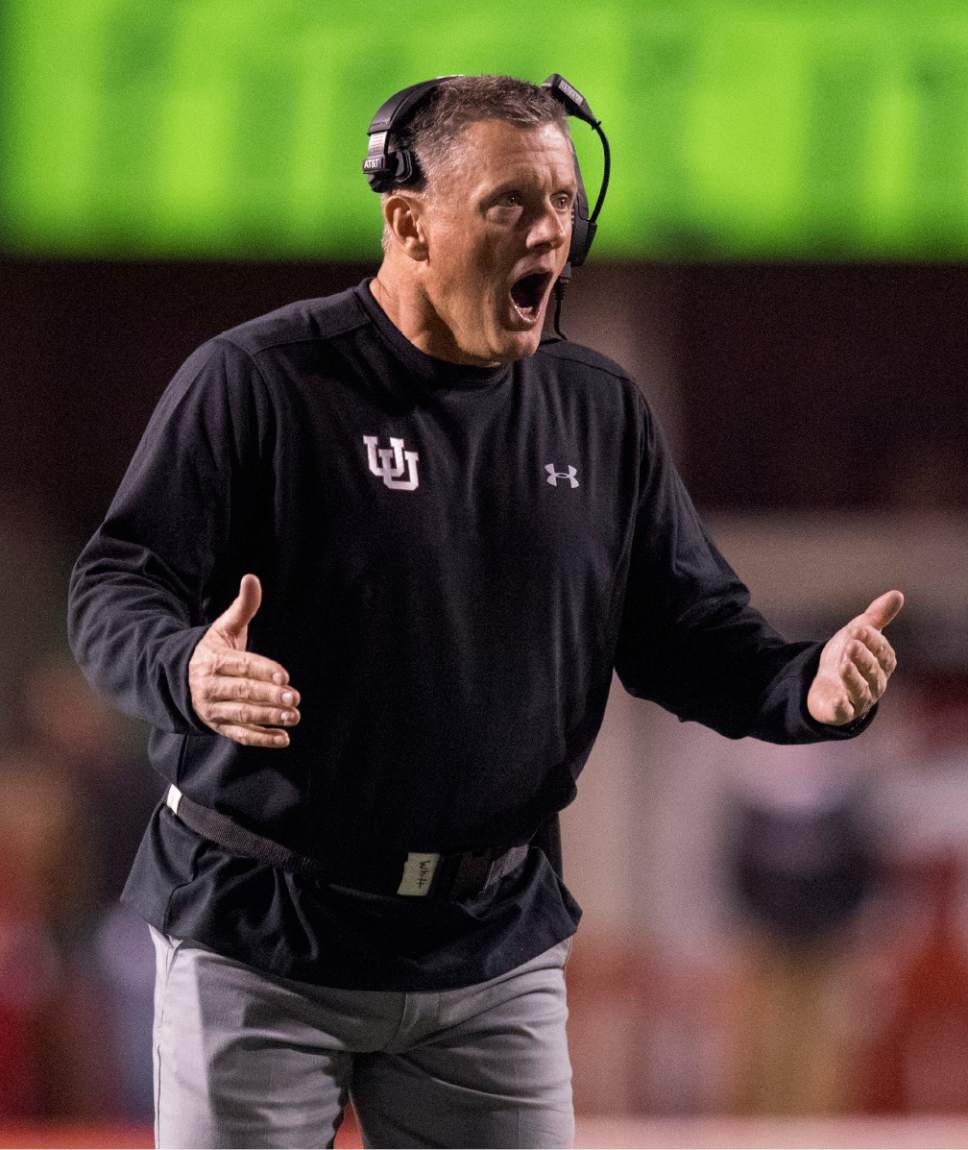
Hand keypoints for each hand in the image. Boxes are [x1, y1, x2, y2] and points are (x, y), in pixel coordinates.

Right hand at [188, 574, 299, 747]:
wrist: (177, 679)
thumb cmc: (212, 650)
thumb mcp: (224, 628)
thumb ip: (242, 607)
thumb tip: (252, 577)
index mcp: (214, 660)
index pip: (242, 666)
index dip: (264, 672)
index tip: (286, 677)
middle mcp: (210, 686)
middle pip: (242, 693)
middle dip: (269, 697)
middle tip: (295, 698)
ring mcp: (213, 708)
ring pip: (241, 716)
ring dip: (268, 718)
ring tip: (293, 717)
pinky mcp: (218, 726)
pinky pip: (239, 735)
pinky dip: (261, 739)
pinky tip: (283, 739)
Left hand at [806, 590, 902, 726]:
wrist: (824, 685)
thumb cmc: (846, 657)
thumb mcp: (858, 634)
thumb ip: (877, 617)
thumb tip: (897, 594)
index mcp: (882, 665)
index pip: (882, 653)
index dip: (873, 641)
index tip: (859, 628)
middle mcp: (875, 684)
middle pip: (872, 671)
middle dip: (863, 657)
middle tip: (850, 643)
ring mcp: (858, 700)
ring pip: (859, 689)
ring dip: (853, 676)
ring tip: (843, 663)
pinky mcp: (841, 712)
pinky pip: (843, 711)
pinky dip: (841, 705)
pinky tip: (836, 699)